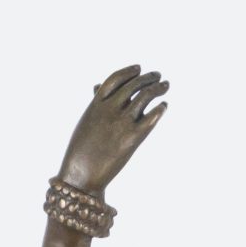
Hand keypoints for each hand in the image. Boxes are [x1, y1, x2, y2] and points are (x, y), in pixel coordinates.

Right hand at [60, 65, 168, 195]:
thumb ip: (95, 103)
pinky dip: (160, 109)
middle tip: (157, 77)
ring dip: (158, 88)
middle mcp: (110, 109)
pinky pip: (152, 117)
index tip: (139, 68)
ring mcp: (122, 122)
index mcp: (97, 104)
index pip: (117, 78)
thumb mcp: (85, 121)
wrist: (81, 177)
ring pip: (146, 96)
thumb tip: (97, 87)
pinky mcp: (133, 138)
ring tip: (165, 86)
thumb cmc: (81, 151)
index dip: (129, 72)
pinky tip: (163, 106)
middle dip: (148, 78)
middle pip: (134, 85)